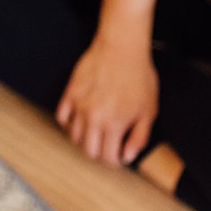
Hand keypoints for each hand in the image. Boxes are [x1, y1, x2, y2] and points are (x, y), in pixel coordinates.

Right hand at [56, 35, 158, 166]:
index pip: (107, 158)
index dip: (114, 162)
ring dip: (85, 140)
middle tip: (107, 148)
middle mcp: (93, 117)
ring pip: (73, 137)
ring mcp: (79, 105)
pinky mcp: (70, 93)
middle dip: (99, 155)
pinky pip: (62, 118)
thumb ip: (139, 138)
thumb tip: (127, 157)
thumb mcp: (149, 110)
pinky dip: (69, 124)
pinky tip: (80, 121)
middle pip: (88, 151)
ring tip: (95, 134)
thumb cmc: (138, 76)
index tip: (118, 158)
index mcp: (114, 124)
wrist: (121, 48)